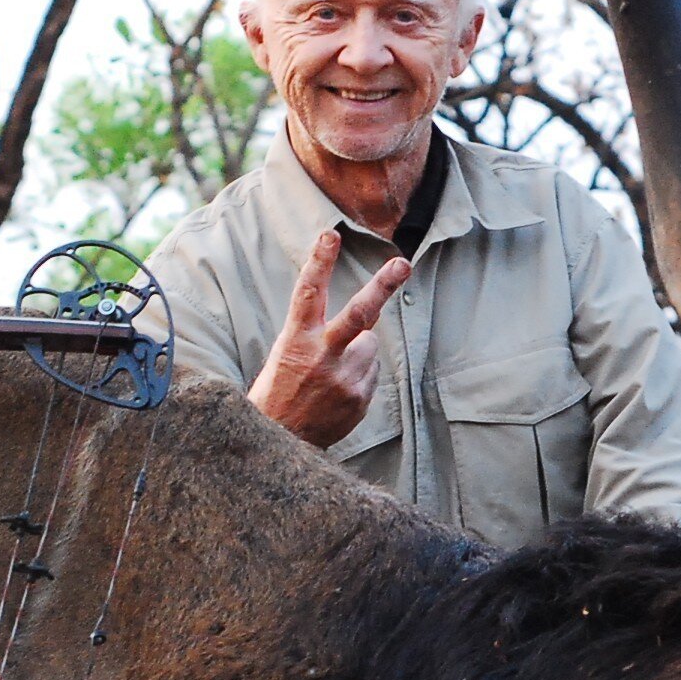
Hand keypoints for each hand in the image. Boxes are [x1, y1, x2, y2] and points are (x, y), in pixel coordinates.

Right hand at [249, 230, 410, 448]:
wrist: (279, 444)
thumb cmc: (278, 393)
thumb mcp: (283, 355)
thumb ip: (315, 335)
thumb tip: (362, 325)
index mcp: (294, 341)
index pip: (308, 294)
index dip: (319, 262)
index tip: (330, 236)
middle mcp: (320, 357)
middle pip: (358, 314)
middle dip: (382, 286)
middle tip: (402, 264)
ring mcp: (343, 379)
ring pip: (368, 345)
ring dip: (357, 352)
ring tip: (330, 374)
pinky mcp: (358, 399)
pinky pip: (370, 373)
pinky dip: (359, 376)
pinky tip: (336, 392)